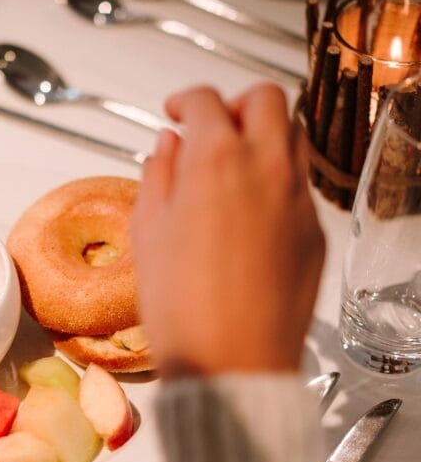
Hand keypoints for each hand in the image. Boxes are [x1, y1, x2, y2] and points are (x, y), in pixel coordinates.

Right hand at [130, 84, 324, 377]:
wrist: (231, 361)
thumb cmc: (182, 307)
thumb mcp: (147, 234)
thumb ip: (157, 177)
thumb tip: (166, 148)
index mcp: (215, 161)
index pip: (206, 102)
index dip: (184, 100)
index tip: (174, 112)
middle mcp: (265, 168)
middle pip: (265, 100)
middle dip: (234, 104)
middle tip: (211, 126)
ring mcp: (297, 198)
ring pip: (292, 136)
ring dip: (262, 135)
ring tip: (232, 163)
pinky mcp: (314, 230)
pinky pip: (299, 183)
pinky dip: (276, 177)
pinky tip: (249, 207)